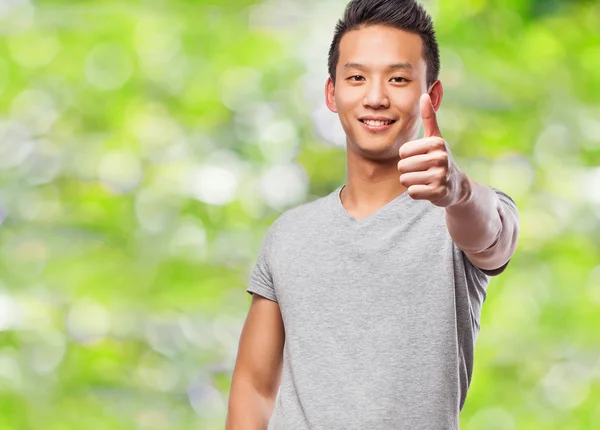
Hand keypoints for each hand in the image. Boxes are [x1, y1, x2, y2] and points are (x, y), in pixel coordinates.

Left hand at [397, 93, 467, 207]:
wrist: (456, 185)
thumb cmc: (440, 158)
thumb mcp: (436, 138)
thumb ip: (429, 118)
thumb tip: (424, 95)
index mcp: (436, 143)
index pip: (403, 152)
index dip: (407, 157)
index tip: (420, 158)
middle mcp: (440, 158)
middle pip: (402, 166)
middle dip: (408, 170)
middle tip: (423, 170)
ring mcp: (440, 176)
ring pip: (405, 180)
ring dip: (412, 182)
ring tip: (425, 179)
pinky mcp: (438, 192)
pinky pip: (412, 192)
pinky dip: (416, 192)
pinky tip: (427, 188)